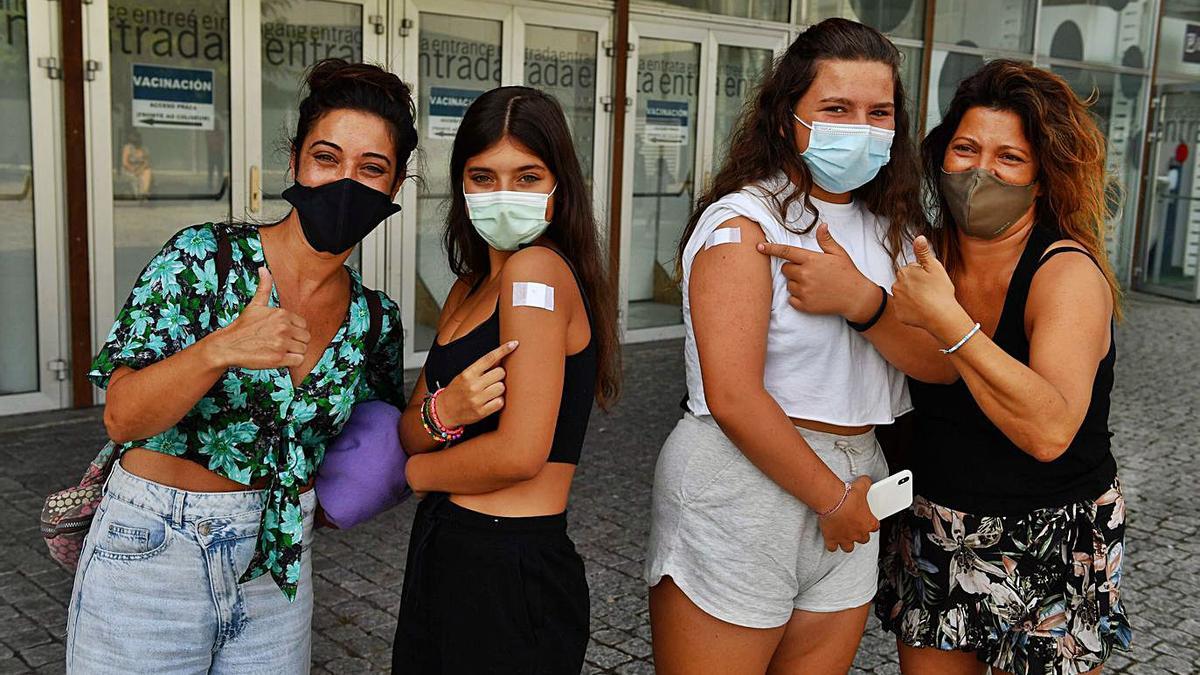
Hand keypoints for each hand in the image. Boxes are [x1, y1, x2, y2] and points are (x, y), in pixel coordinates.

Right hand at [204, 267, 309, 369]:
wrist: (227, 346)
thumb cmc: (242, 327)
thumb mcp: (255, 305)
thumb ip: (264, 287)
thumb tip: (263, 269)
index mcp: (281, 314)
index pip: (304, 325)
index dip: (294, 331)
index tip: (282, 334)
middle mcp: (283, 327)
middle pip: (306, 337)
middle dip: (296, 342)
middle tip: (280, 344)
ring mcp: (281, 343)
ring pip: (303, 349)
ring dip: (293, 352)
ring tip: (278, 350)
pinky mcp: (278, 358)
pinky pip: (299, 360)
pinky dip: (292, 362)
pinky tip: (280, 358)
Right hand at [434, 340, 517, 428]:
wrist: (444, 411)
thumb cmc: (457, 391)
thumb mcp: (464, 375)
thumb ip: (481, 367)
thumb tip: (500, 356)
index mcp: (468, 373)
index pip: (489, 358)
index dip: (503, 350)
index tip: (514, 344)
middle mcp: (472, 385)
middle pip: (500, 372)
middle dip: (500, 375)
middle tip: (492, 380)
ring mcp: (477, 399)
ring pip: (502, 387)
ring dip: (499, 389)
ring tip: (490, 391)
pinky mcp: (481, 412)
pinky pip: (500, 402)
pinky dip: (498, 401)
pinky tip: (491, 401)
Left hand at [756, 223, 878, 320]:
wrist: (856, 298)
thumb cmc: (847, 273)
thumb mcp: (839, 254)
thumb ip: (826, 240)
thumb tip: (822, 226)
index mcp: (811, 260)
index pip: (786, 252)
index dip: (771, 249)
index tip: (759, 247)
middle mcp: (805, 275)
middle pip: (785, 269)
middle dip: (793, 269)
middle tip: (808, 272)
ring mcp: (804, 291)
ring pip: (789, 284)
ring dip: (796, 283)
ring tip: (813, 284)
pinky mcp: (804, 305)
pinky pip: (791, 299)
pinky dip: (797, 298)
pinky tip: (811, 295)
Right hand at [818, 476, 879, 552]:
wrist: (833, 501)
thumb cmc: (848, 496)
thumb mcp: (861, 487)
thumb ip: (866, 484)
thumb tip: (867, 480)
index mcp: (868, 523)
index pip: (874, 527)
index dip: (871, 523)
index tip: (866, 519)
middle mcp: (858, 533)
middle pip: (863, 539)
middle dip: (860, 535)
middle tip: (855, 527)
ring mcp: (845, 538)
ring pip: (849, 548)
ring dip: (847, 543)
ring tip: (844, 536)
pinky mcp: (831, 539)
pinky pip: (832, 548)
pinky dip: (831, 545)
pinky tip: (830, 540)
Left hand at [891, 236, 960, 331]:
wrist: (941, 316)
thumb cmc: (940, 291)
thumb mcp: (934, 267)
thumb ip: (923, 252)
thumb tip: (918, 238)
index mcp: (904, 272)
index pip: (911, 269)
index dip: (922, 274)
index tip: (930, 280)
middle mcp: (896, 285)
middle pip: (906, 282)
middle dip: (915, 285)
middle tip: (930, 291)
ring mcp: (897, 301)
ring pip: (905, 295)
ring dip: (913, 297)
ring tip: (927, 301)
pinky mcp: (899, 314)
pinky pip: (905, 309)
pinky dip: (912, 310)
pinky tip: (922, 310)